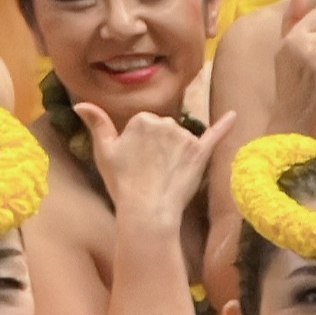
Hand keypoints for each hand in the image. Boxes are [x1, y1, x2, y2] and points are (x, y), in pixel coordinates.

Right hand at [77, 101, 228, 232]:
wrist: (147, 209)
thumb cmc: (122, 182)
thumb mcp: (104, 151)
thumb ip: (97, 123)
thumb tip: (81, 105)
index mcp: (142, 119)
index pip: (144, 125)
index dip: (140, 145)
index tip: (136, 162)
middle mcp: (166, 122)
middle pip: (164, 129)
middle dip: (159, 146)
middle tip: (150, 171)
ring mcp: (186, 137)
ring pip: (182, 137)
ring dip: (177, 151)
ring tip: (165, 175)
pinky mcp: (201, 152)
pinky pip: (215, 135)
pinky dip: (225, 125)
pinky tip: (234, 116)